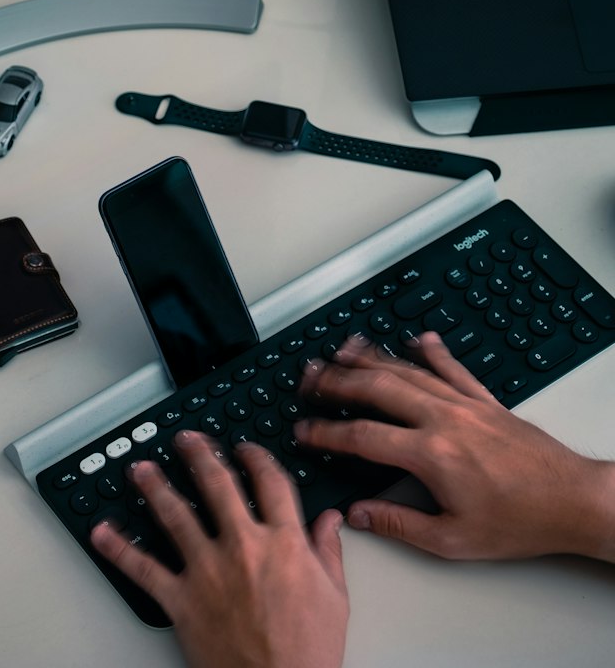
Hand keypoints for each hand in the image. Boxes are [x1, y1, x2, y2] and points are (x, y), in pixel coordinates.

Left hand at [91, 431, 347, 667]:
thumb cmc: (307, 654)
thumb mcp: (334, 598)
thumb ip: (329, 552)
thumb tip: (330, 520)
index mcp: (284, 543)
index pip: (269, 482)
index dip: (256, 457)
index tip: (245, 449)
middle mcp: (243, 548)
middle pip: (216, 484)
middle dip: (199, 453)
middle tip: (186, 439)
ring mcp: (208, 571)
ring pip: (174, 514)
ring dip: (154, 486)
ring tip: (141, 467)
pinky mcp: (181, 600)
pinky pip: (143, 568)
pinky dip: (118, 549)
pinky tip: (102, 532)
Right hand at [296, 333, 614, 561]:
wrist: (574, 501)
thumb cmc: (521, 522)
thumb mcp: (453, 540)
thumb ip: (399, 523)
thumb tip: (359, 514)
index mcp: (430, 455)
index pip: (361, 437)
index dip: (326, 432)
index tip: (305, 431)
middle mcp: (443, 419)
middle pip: (376, 389)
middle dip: (336, 381)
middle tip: (309, 378)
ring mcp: (464, 404)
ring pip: (406, 371)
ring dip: (369, 359)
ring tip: (341, 351)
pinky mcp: (485, 400)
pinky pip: (451, 367)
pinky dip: (431, 351)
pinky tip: (417, 339)